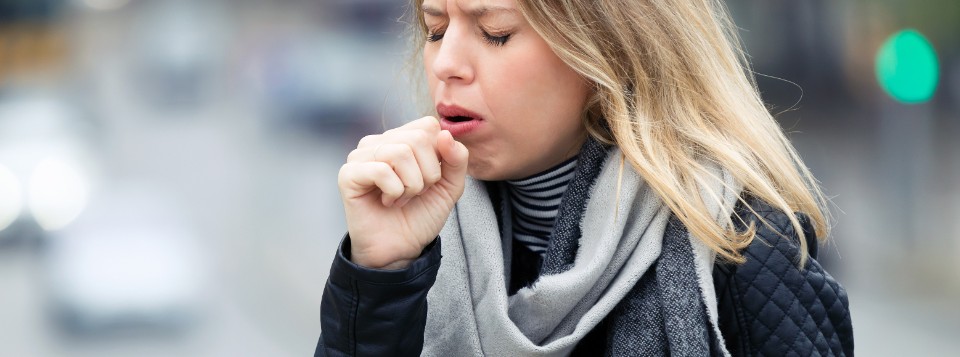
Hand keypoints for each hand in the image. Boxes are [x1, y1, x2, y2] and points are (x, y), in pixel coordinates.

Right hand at [337, 117, 468, 268]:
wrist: (401, 248)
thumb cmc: (421, 214)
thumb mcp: (450, 186)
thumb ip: (457, 159)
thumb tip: (445, 134)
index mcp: (402, 139)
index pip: (428, 125)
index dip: (439, 155)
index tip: (431, 179)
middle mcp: (379, 142)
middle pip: (417, 138)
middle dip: (427, 173)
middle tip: (416, 192)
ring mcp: (361, 156)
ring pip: (400, 153)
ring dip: (411, 185)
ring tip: (402, 198)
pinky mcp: (348, 174)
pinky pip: (381, 170)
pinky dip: (394, 191)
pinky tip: (388, 202)